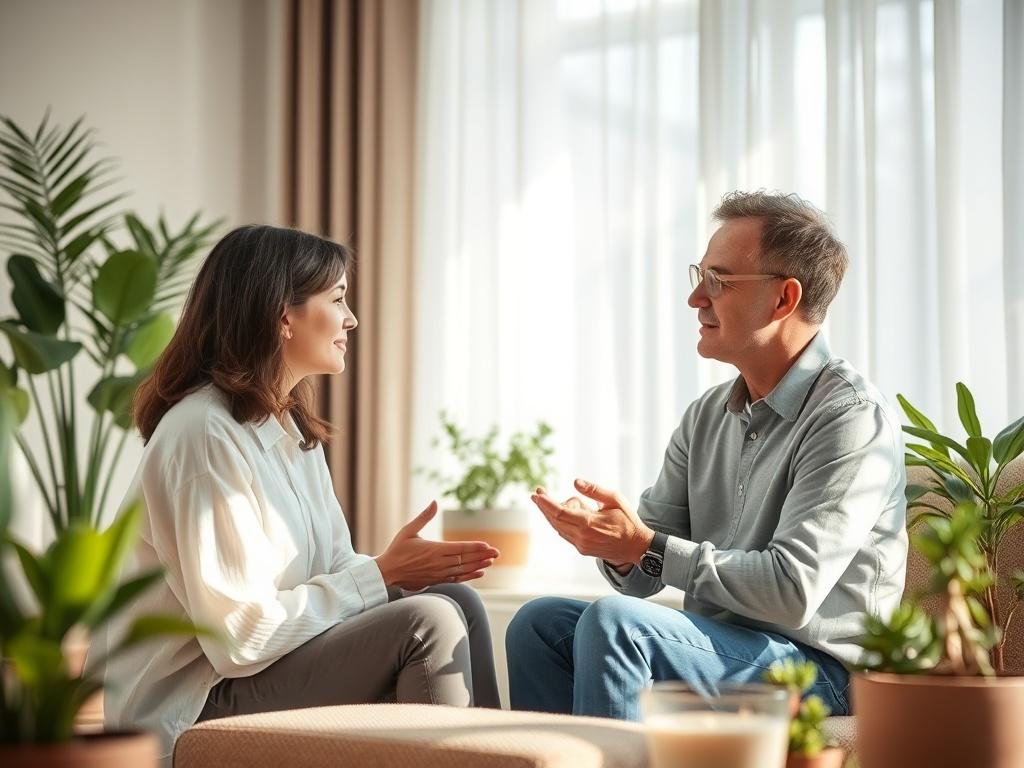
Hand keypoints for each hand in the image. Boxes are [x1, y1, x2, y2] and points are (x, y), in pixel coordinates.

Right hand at [376, 501, 499, 589]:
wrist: (387, 572)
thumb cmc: (397, 549)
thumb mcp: (408, 530)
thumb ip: (423, 517)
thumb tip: (434, 502)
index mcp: (433, 550)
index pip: (459, 548)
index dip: (474, 547)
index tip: (487, 545)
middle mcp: (438, 563)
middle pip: (465, 559)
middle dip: (482, 556)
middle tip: (497, 553)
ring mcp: (438, 573)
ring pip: (463, 570)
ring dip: (478, 565)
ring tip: (491, 561)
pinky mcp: (436, 580)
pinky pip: (457, 579)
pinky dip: (469, 576)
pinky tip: (479, 573)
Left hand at [531, 479, 653, 566]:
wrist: (636, 547)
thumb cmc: (628, 521)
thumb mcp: (615, 499)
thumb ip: (594, 491)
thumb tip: (575, 482)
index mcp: (589, 524)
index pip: (560, 513)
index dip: (547, 503)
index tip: (538, 494)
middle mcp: (582, 537)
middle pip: (555, 521)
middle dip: (544, 506)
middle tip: (537, 492)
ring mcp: (581, 545)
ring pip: (559, 528)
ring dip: (553, 514)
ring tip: (553, 499)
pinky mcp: (582, 549)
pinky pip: (565, 533)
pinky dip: (562, 522)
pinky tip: (567, 511)